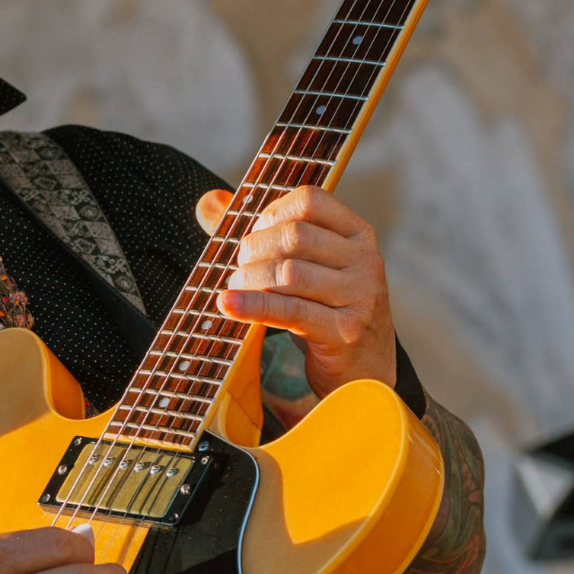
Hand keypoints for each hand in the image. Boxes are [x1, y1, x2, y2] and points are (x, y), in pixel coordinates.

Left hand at [197, 185, 396, 403]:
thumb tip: (207, 202)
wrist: (365, 372)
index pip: (311, 201)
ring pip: (289, 273)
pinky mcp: (345, 332)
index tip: (255, 236)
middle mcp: (365, 261)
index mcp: (358, 235)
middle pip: (295, 236)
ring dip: (250, 279)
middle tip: (239, 270)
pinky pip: (290, 310)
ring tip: (235, 289)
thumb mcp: (306, 267)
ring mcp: (360, 297)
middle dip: (253, 250)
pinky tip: (228, 304)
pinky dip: (252, 305)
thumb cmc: (326, 311)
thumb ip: (259, 233)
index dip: (271, 213)